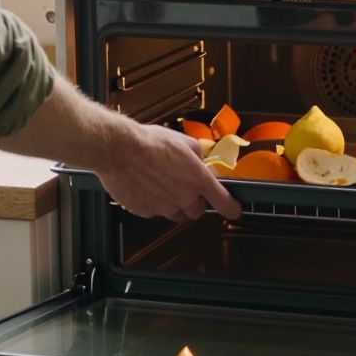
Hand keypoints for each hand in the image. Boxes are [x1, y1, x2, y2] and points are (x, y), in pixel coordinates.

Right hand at [93, 123, 241, 221]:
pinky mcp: (146, 211)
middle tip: (184, 187)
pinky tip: (147, 187)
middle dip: (194, 202)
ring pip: (176, 214)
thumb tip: (199, 159)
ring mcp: (164, 207)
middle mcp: (184, 197)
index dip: (232, 209)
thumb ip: (197, 154)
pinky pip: (155, 212)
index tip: (234, 211)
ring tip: (163, 185)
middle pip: (197, 211)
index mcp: (198, 179)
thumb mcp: (184, 141)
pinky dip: (154, 203)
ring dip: (175, 204)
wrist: (120, 149)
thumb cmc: (150, 142)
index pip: (224, 202)